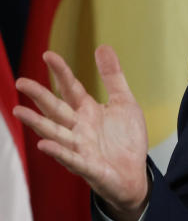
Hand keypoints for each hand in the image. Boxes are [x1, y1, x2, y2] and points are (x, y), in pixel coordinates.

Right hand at [14, 46, 149, 220]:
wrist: (135, 174)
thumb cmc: (125, 140)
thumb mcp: (124, 103)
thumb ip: (113, 77)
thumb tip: (103, 46)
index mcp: (87, 111)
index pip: (71, 88)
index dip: (61, 72)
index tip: (48, 55)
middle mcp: (78, 128)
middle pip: (56, 108)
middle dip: (40, 96)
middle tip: (21, 82)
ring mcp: (80, 147)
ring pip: (55, 133)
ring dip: (38, 123)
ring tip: (18, 111)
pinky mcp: (87, 166)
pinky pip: (70, 159)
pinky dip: (58, 152)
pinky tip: (44, 144)